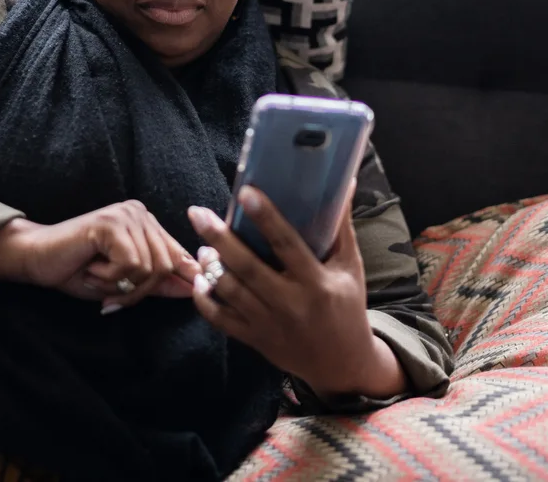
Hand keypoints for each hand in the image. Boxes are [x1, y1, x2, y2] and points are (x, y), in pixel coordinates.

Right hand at [0, 201, 200, 312]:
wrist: (36, 260)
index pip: (178, 256)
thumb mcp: (125, 282)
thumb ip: (158, 282)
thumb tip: (195, 287)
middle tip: (110, 291)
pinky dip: (110, 278)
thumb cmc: (77, 271)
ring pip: (151, 268)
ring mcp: (126, 214)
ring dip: (121, 285)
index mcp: (147, 223)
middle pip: (167, 266)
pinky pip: (131, 264)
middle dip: (139, 290)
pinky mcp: (112, 223)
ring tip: (97, 275)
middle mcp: (140, 212)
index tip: (152, 295)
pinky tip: (91, 267)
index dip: (174, 281)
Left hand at [187, 184, 406, 398]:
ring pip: (231, 291)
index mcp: (316, 282)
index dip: (265, 217)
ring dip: (210, 267)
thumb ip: (341, 227)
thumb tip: (343, 183)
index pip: (287, 244)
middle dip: (218, 239)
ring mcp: (269, 324)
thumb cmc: (347, 306)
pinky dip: (205, 300)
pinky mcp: (255, 339)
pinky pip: (222, 320)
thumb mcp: (350, 267)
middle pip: (247, 267)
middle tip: (197, 214)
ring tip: (201, 246)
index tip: (245, 193)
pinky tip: (199, 280)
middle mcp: (290, 303)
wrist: (342, 363)